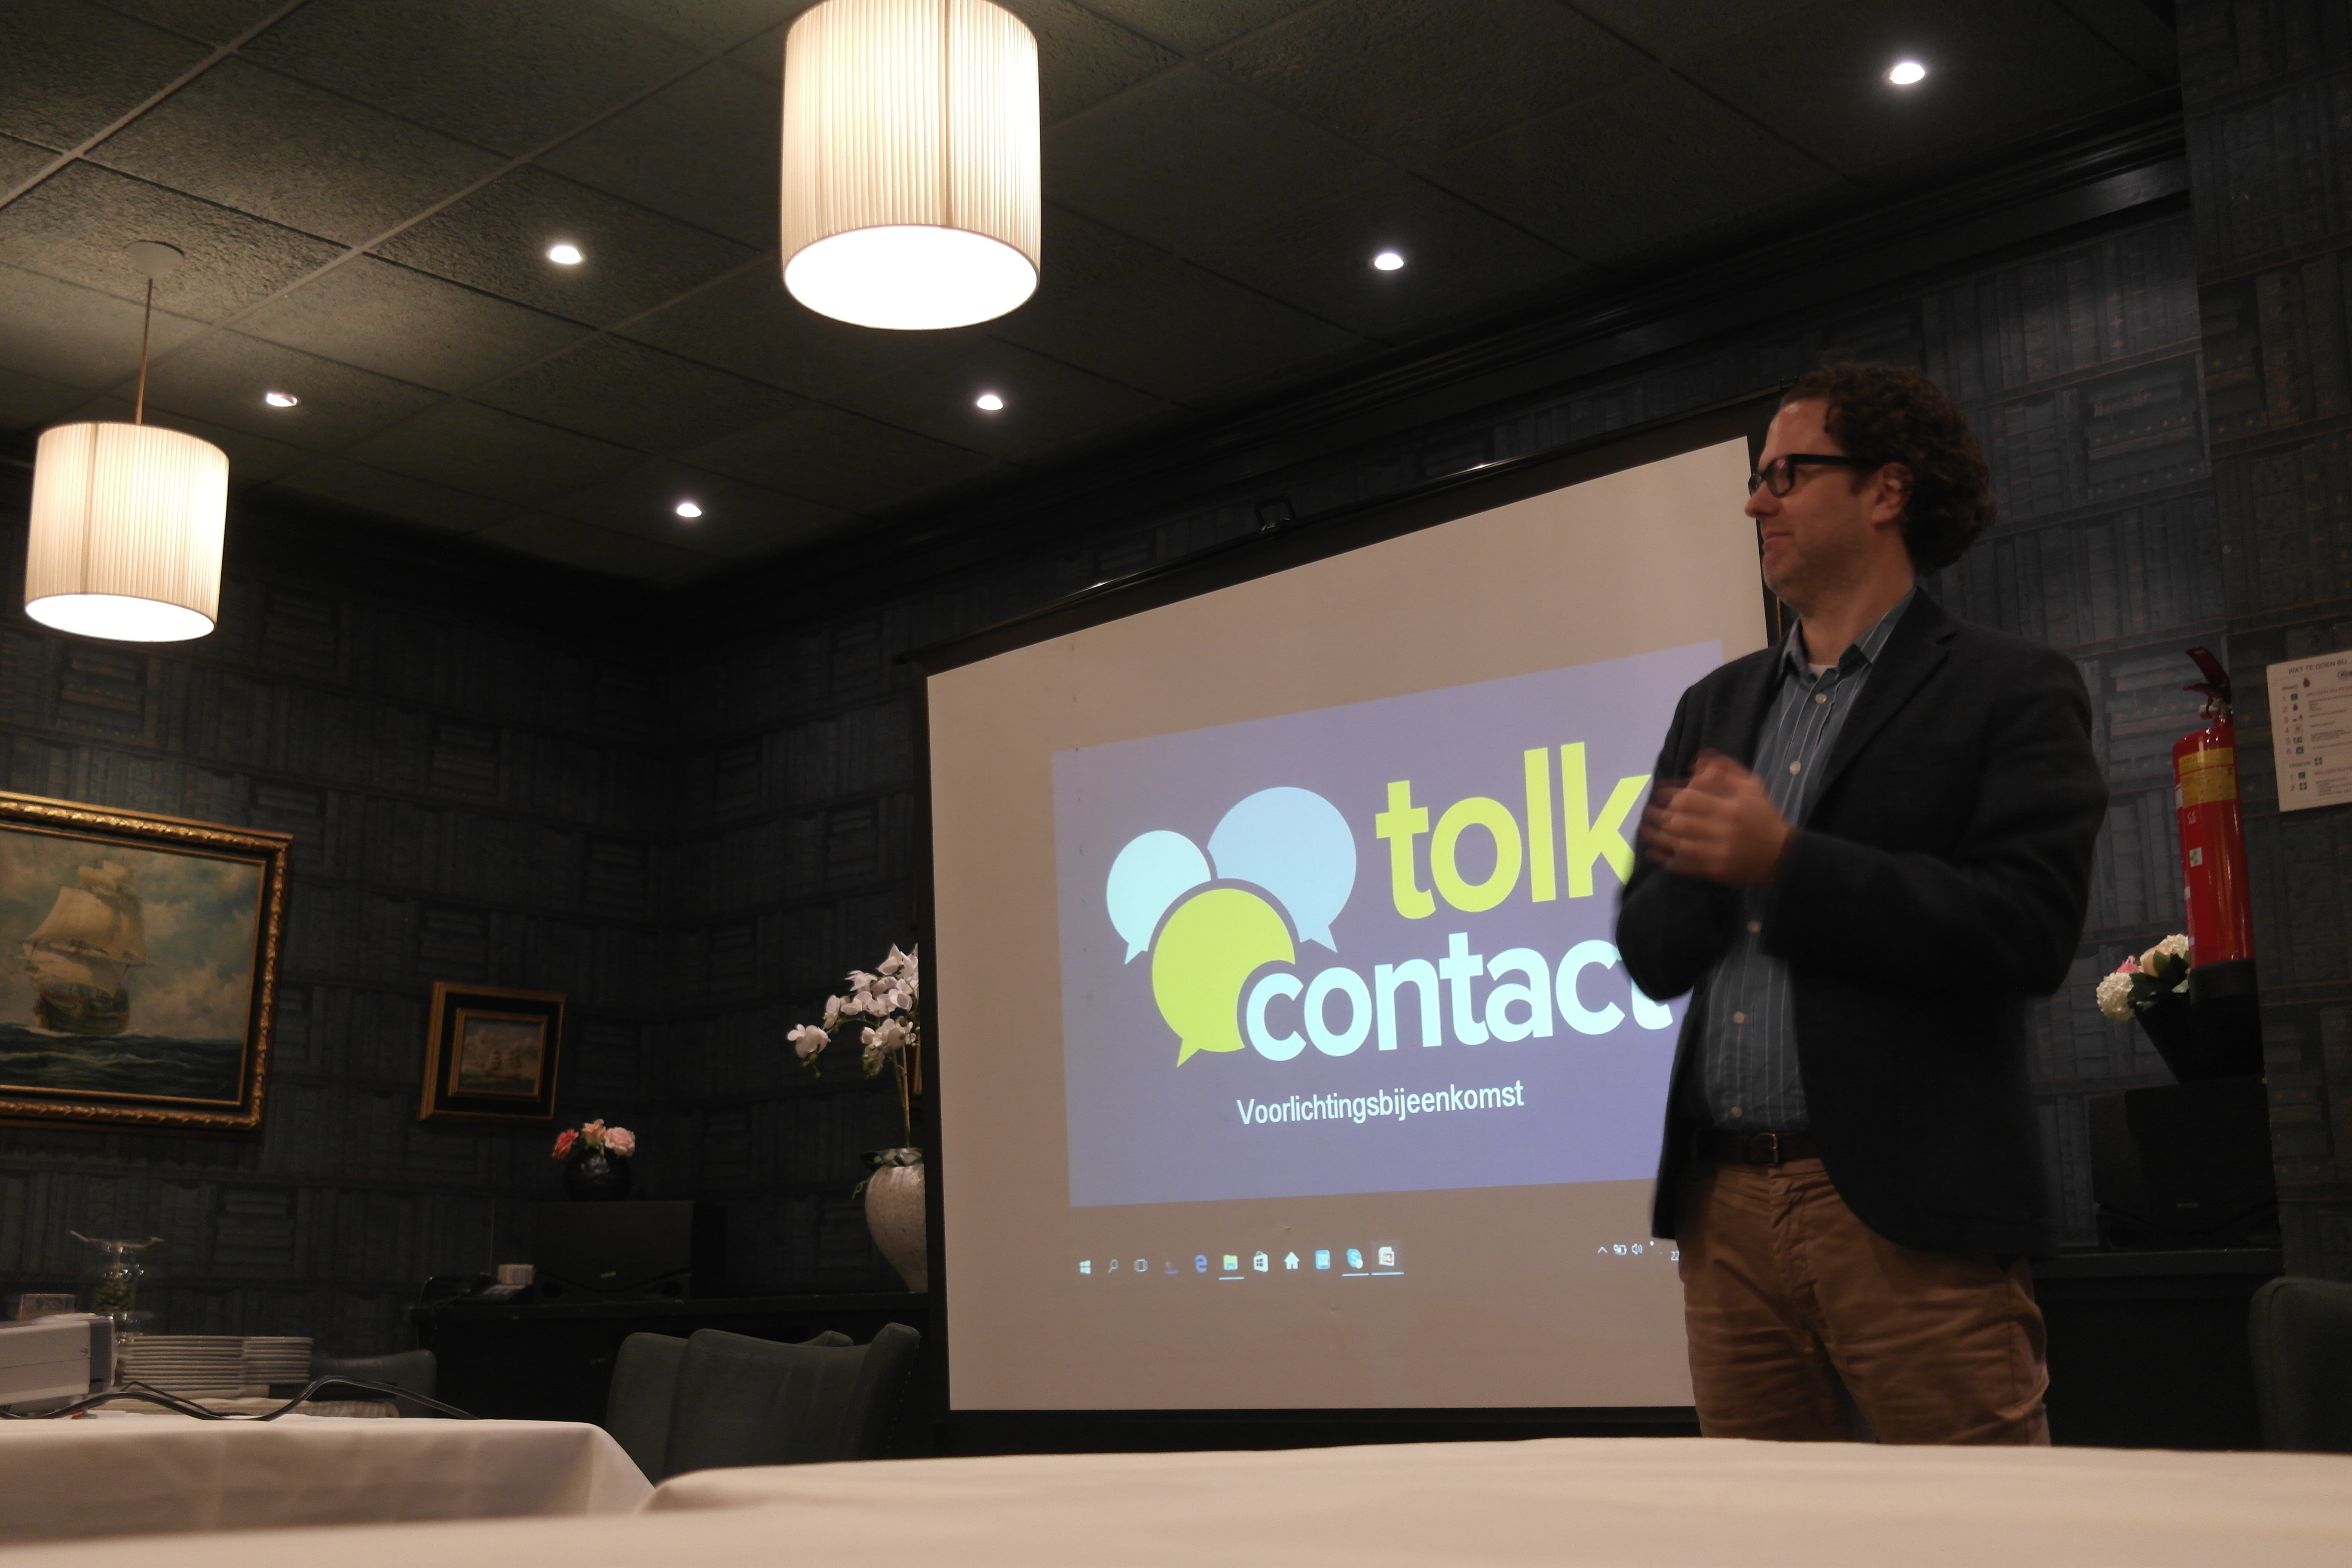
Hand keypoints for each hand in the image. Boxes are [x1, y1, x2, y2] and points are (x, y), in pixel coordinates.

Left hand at [1638, 751, 1793, 885]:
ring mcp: (1716, 853)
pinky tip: (1650, 852)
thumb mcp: (1752, 786)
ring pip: (1676, 843)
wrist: (1781, 854)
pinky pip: (1683, 865)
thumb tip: (1697, 761)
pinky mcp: (1713, 871)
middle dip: (1657, 814)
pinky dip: (1664, 859)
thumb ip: (1726, 770)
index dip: (1668, 794)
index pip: (1689, 798)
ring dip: (1655, 835)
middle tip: (1646, 809)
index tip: (1658, 792)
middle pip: (1678, 821)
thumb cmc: (1763, 816)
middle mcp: (1722, 829)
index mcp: (1730, 806)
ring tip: (1642, 827)